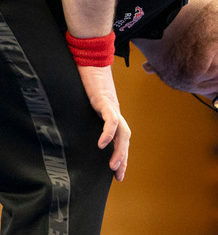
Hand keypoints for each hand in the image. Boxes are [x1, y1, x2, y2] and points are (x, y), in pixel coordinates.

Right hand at [76, 65, 129, 180]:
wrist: (87, 58)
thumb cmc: (84, 78)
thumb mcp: (84, 102)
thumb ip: (86, 115)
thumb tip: (75, 130)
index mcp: (111, 115)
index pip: (120, 139)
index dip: (121, 156)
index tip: (118, 174)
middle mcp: (115, 113)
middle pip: (125, 139)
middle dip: (124, 159)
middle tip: (119, 176)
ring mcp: (112, 107)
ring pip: (123, 133)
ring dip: (120, 151)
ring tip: (113, 166)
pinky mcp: (106, 101)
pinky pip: (111, 120)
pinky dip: (108, 133)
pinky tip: (102, 144)